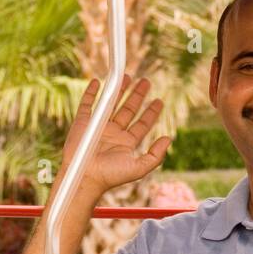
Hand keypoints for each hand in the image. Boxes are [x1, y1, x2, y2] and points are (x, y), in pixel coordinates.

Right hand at [58, 76, 172, 201]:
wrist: (84, 177)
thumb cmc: (110, 176)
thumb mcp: (139, 168)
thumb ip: (156, 155)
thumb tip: (169, 138)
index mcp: (126, 143)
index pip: (142, 124)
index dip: (151, 112)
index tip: (159, 100)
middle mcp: (113, 133)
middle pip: (128, 110)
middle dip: (137, 95)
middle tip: (146, 82)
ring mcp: (98, 127)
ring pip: (111, 103)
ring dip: (119, 90)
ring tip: (127, 76)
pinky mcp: (83, 123)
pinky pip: (87, 104)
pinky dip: (90, 92)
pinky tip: (97, 81)